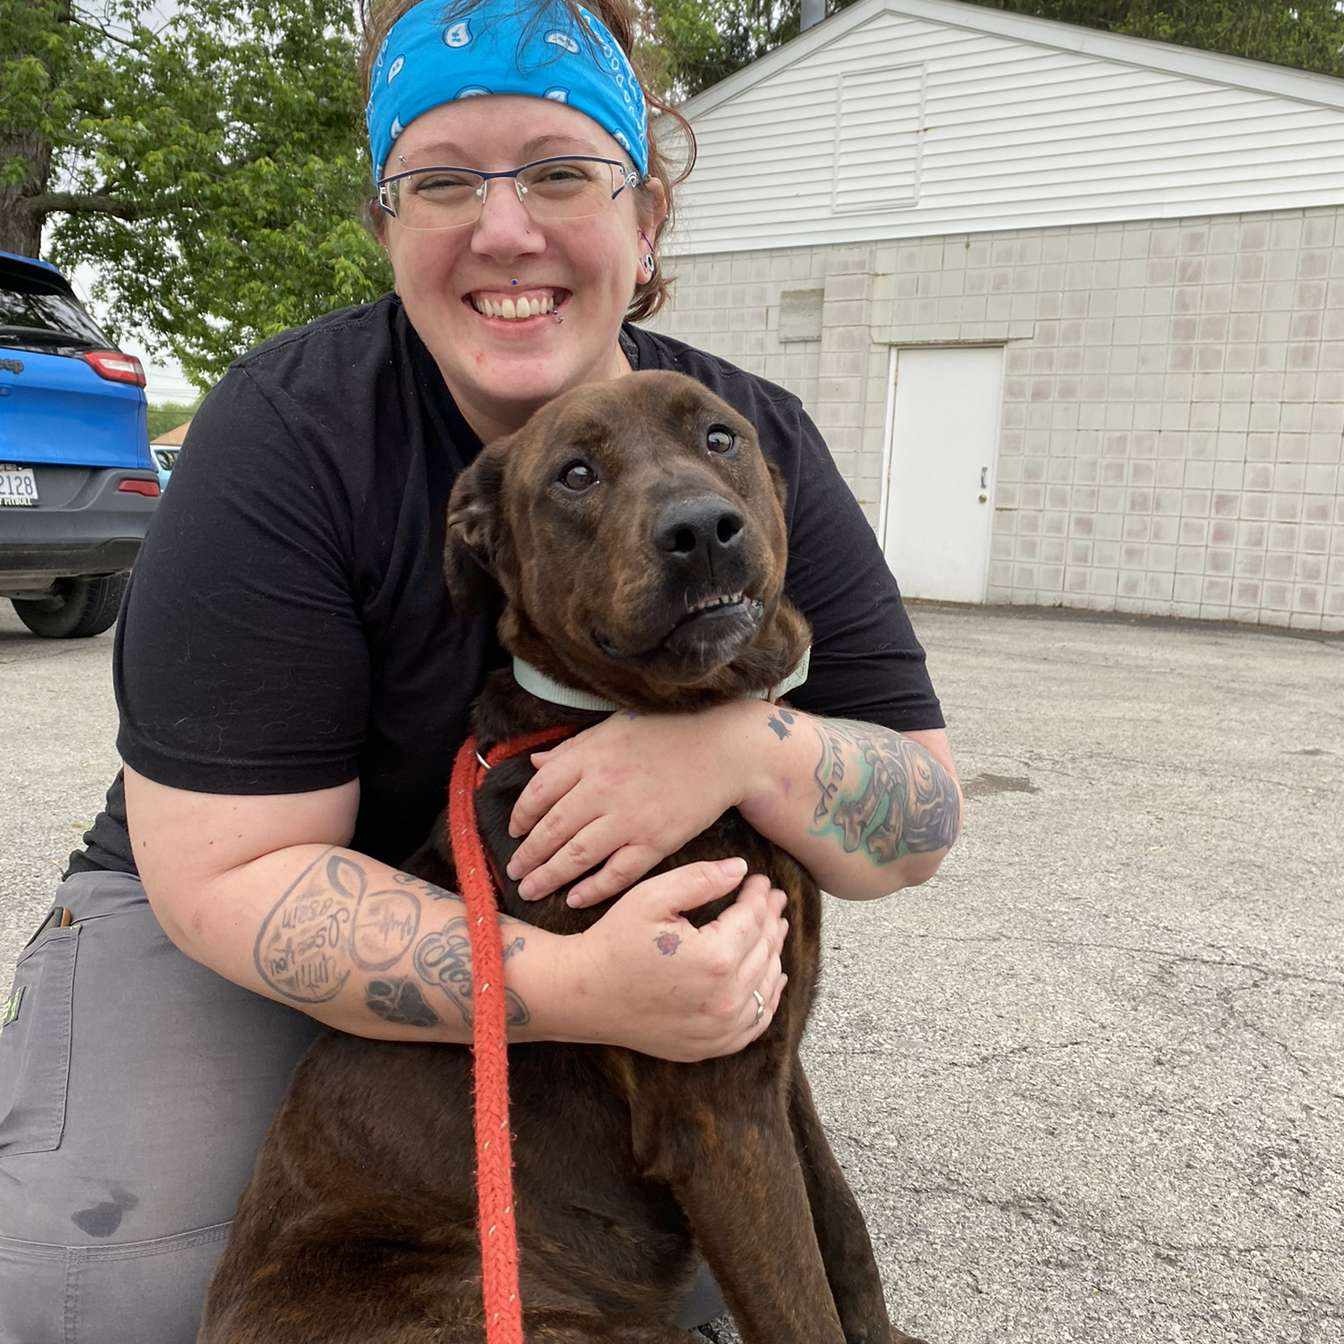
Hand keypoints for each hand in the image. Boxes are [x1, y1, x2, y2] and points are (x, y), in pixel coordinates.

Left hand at [506, 702, 759, 907]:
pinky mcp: (656, 841)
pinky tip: (575, 899)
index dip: (520, 816)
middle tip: (514, 872)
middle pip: (551, 830)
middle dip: (527, 855)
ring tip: (531, 890)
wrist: (723, 748)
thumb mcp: (613, 728)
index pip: (539, 792)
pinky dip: (593, 889)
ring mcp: (629, 818)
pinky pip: (617, 873)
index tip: (514, 831)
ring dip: (548, 877)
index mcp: (589, 757)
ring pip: (576, 856)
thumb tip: (534, 763)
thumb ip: (572, 749)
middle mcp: (603, 789)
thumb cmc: (666, 732)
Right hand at [561, 858, 787, 1061]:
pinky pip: (755, 1022)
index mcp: (715, 958)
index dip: (760, 895)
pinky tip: (771, 978)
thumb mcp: (652, 896)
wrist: (583, 994)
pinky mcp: (710, 1046)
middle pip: (764, 950)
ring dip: (774, 953)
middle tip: (774, 899)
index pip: (753, 919)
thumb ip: (700, 879)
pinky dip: (767, 997)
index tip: (761, 880)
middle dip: (771, 919)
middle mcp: (725, 999)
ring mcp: (720, 1029)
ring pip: (765, 985)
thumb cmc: (615, 941)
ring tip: (775, 929)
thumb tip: (742, 870)